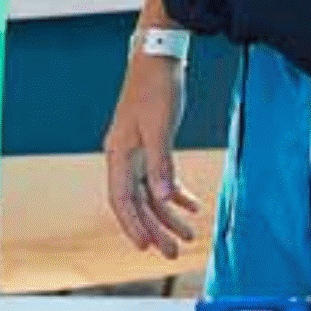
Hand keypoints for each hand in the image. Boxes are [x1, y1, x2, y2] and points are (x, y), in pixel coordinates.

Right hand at [100, 57, 200, 258]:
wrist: (158, 58)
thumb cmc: (155, 88)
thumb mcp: (160, 128)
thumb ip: (161, 164)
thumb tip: (164, 199)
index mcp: (119, 152)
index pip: (121, 198)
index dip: (132, 225)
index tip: (147, 247)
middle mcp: (124, 156)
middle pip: (137, 202)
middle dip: (155, 228)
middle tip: (174, 252)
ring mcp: (137, 152)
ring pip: (150, 194)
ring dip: (168, 215)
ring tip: (189, 235)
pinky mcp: (151, 145)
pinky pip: (160, 179)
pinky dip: (174, 194)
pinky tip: (192, 206)